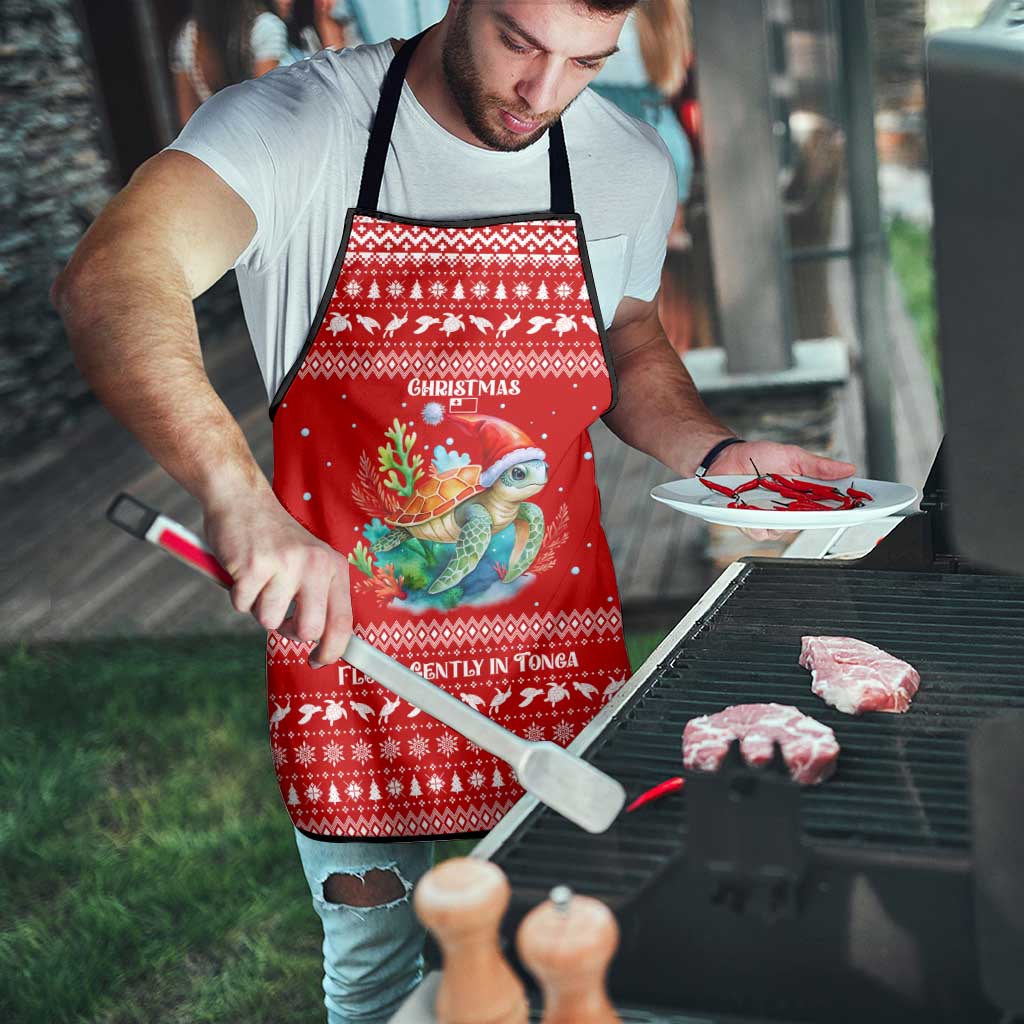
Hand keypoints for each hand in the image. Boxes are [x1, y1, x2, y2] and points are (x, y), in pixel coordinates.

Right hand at [202, 490, 352, 667]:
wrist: (242, 500)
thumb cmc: (274, 540)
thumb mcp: (309, 562)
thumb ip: (318, 596)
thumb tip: (321, 643)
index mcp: (333, 567)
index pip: (342, 621)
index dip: (332, 650)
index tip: (318, 660)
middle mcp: (315, 565)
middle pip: (308, 630)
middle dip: (288, 632)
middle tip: (278, 613)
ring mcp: (285, 564)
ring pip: (269, 621)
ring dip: (258, 608)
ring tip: (259, 581)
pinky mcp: (254, 566)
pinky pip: (242, 606)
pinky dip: (238, 595)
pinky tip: (242, 571)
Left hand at [709, 441, 856, 541]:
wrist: (726, 457)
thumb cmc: (758, 457)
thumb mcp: (792, 456)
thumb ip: (818, 466)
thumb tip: (848, 468)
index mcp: (803, 495)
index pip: (828, 507)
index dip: (844, 510)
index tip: (857, 508)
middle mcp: (789, 510)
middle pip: (808, 523)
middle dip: (813, 517)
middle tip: (813, 506)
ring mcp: (770, 518)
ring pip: (784, 531)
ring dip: (781, 519)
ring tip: (775, 503)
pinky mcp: (750, 523)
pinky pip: (759, 532)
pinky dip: (758, 523)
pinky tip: (755, 512)